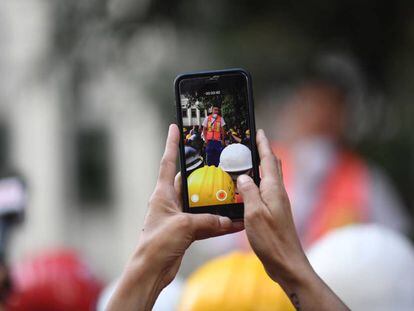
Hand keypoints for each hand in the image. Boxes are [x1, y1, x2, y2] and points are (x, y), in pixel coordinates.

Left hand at [107, 124, 242, 310]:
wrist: (150, 271)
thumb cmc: (157, 244)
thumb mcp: (184, 226)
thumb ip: (207, 220)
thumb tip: (226, 220)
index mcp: (162, 194)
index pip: (168, 163)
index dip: (172, 144)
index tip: (175, 127)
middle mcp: (169, 203)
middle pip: (188, 183)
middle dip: (203, 175)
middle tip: (219, 165)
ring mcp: (177, 218)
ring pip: (199, 204)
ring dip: (214, 203)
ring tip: (231, 194)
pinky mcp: (184, 232)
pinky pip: (204, 223)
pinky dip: (217, 223)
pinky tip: (232, 223)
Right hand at [237, 129, 348, 310]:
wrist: (287, 263)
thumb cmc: (272, 240)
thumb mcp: (255, 214)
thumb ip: (248, 192)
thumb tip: (243, 176)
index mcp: (274, 190)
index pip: (269, 160)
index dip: (263, 145)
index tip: (259, 131)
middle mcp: (278, 194)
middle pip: (272, 167)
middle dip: (263, 153)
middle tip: (250, 144)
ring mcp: (277, 204)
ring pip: (269, 179)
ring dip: (259, 168)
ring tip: (245, 163)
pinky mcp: (274, 214)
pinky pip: (264, 192)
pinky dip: (256, 184)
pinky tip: (246, 190)